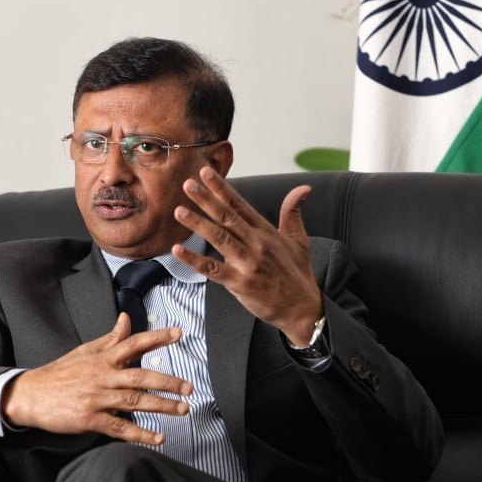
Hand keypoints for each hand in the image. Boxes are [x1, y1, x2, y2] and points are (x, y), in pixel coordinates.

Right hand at [1, 313, 192, 444]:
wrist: (30, 395)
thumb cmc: (59, 373)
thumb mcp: (84, 351)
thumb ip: (110, 338)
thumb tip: (126, 319)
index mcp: (102, 358)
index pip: (133, 343)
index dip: (157, 337)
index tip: (178, 333)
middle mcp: (102, 376)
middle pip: (140, 376)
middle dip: (167, 381)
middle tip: (188, 387)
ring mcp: (96, 398)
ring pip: (134, 402)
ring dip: (161, 406)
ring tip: (182, 409)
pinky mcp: (89, 419)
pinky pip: (120, 428)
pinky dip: (140, 433)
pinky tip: (158, 437)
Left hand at [173, 167, 323, 344]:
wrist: (301, 308)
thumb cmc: (297, 274)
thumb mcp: (299, 240)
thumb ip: (293, 212)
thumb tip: (303, 188)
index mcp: (266, 232)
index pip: (240, 205)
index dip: (222, 188)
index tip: (206, 173)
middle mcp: (256, 244)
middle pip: (227, 217)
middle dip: (206, 199)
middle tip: (188, 184)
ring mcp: (248, 264)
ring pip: (219, 238)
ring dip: (198, 224)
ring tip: (179, 211)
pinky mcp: (239, 283)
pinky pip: (212, 269)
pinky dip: (194, 260)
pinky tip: (178, 250)